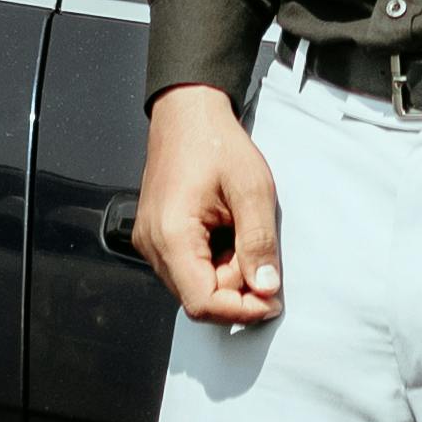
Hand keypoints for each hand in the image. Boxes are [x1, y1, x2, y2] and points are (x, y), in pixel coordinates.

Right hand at [135, 84, 282, 325]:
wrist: (187, 111)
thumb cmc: (216, 141)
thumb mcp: (252, 188)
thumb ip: (259, 242)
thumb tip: (266, 288)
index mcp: (171, 235)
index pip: (202, 303)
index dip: (240, 310)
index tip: (271, 300)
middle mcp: (152, 245)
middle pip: (197, 296)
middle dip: (236, 287)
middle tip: (261, 253)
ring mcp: (150, 241)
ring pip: (192, 283)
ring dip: (225, 272)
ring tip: (241, 230)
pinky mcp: (155, 236)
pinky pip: (186, 266)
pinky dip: (213, 260)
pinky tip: (226, 229)